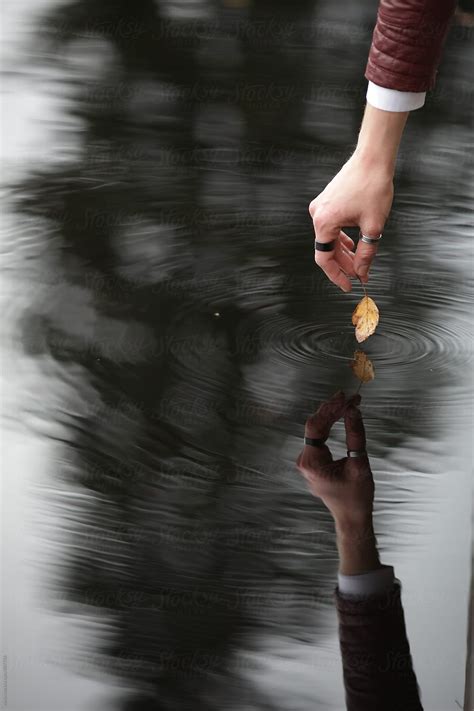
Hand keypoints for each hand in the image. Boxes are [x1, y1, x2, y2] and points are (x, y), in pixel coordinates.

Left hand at [296, 391, 374, 535]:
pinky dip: (332, 425)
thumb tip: (353, 410)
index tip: (346, 397)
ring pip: (317, 430)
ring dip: (333, 415)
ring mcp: (308, 461)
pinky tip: (342, 413)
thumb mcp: (359, 464)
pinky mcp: (314, 461)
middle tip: (351, 396)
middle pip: (316, 426)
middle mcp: (305, 460)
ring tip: (349, 401)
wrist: (352, 517)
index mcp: (311, 462)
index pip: (316, 426)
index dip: (331, 409)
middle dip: (334, 409)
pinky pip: (320, 437)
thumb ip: (355, 435)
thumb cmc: (357, 496)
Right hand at [309, 153, 392, 290]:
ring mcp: (320, 207)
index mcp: (324, 222)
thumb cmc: (373, 187)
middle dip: (344, 264)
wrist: (373, 158)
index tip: (349, 286)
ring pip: (330, 238)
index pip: (324, 259)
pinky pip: (331, 226)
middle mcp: (317, 215)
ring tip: (360, 260)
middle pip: (327, 249)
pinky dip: (342, 237)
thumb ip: (366, 254)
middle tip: (360, 274)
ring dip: (344, 251)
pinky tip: (354, 243)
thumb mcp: (374, 227)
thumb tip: (362, 272)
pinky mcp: (326, 201)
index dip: (337, 276)